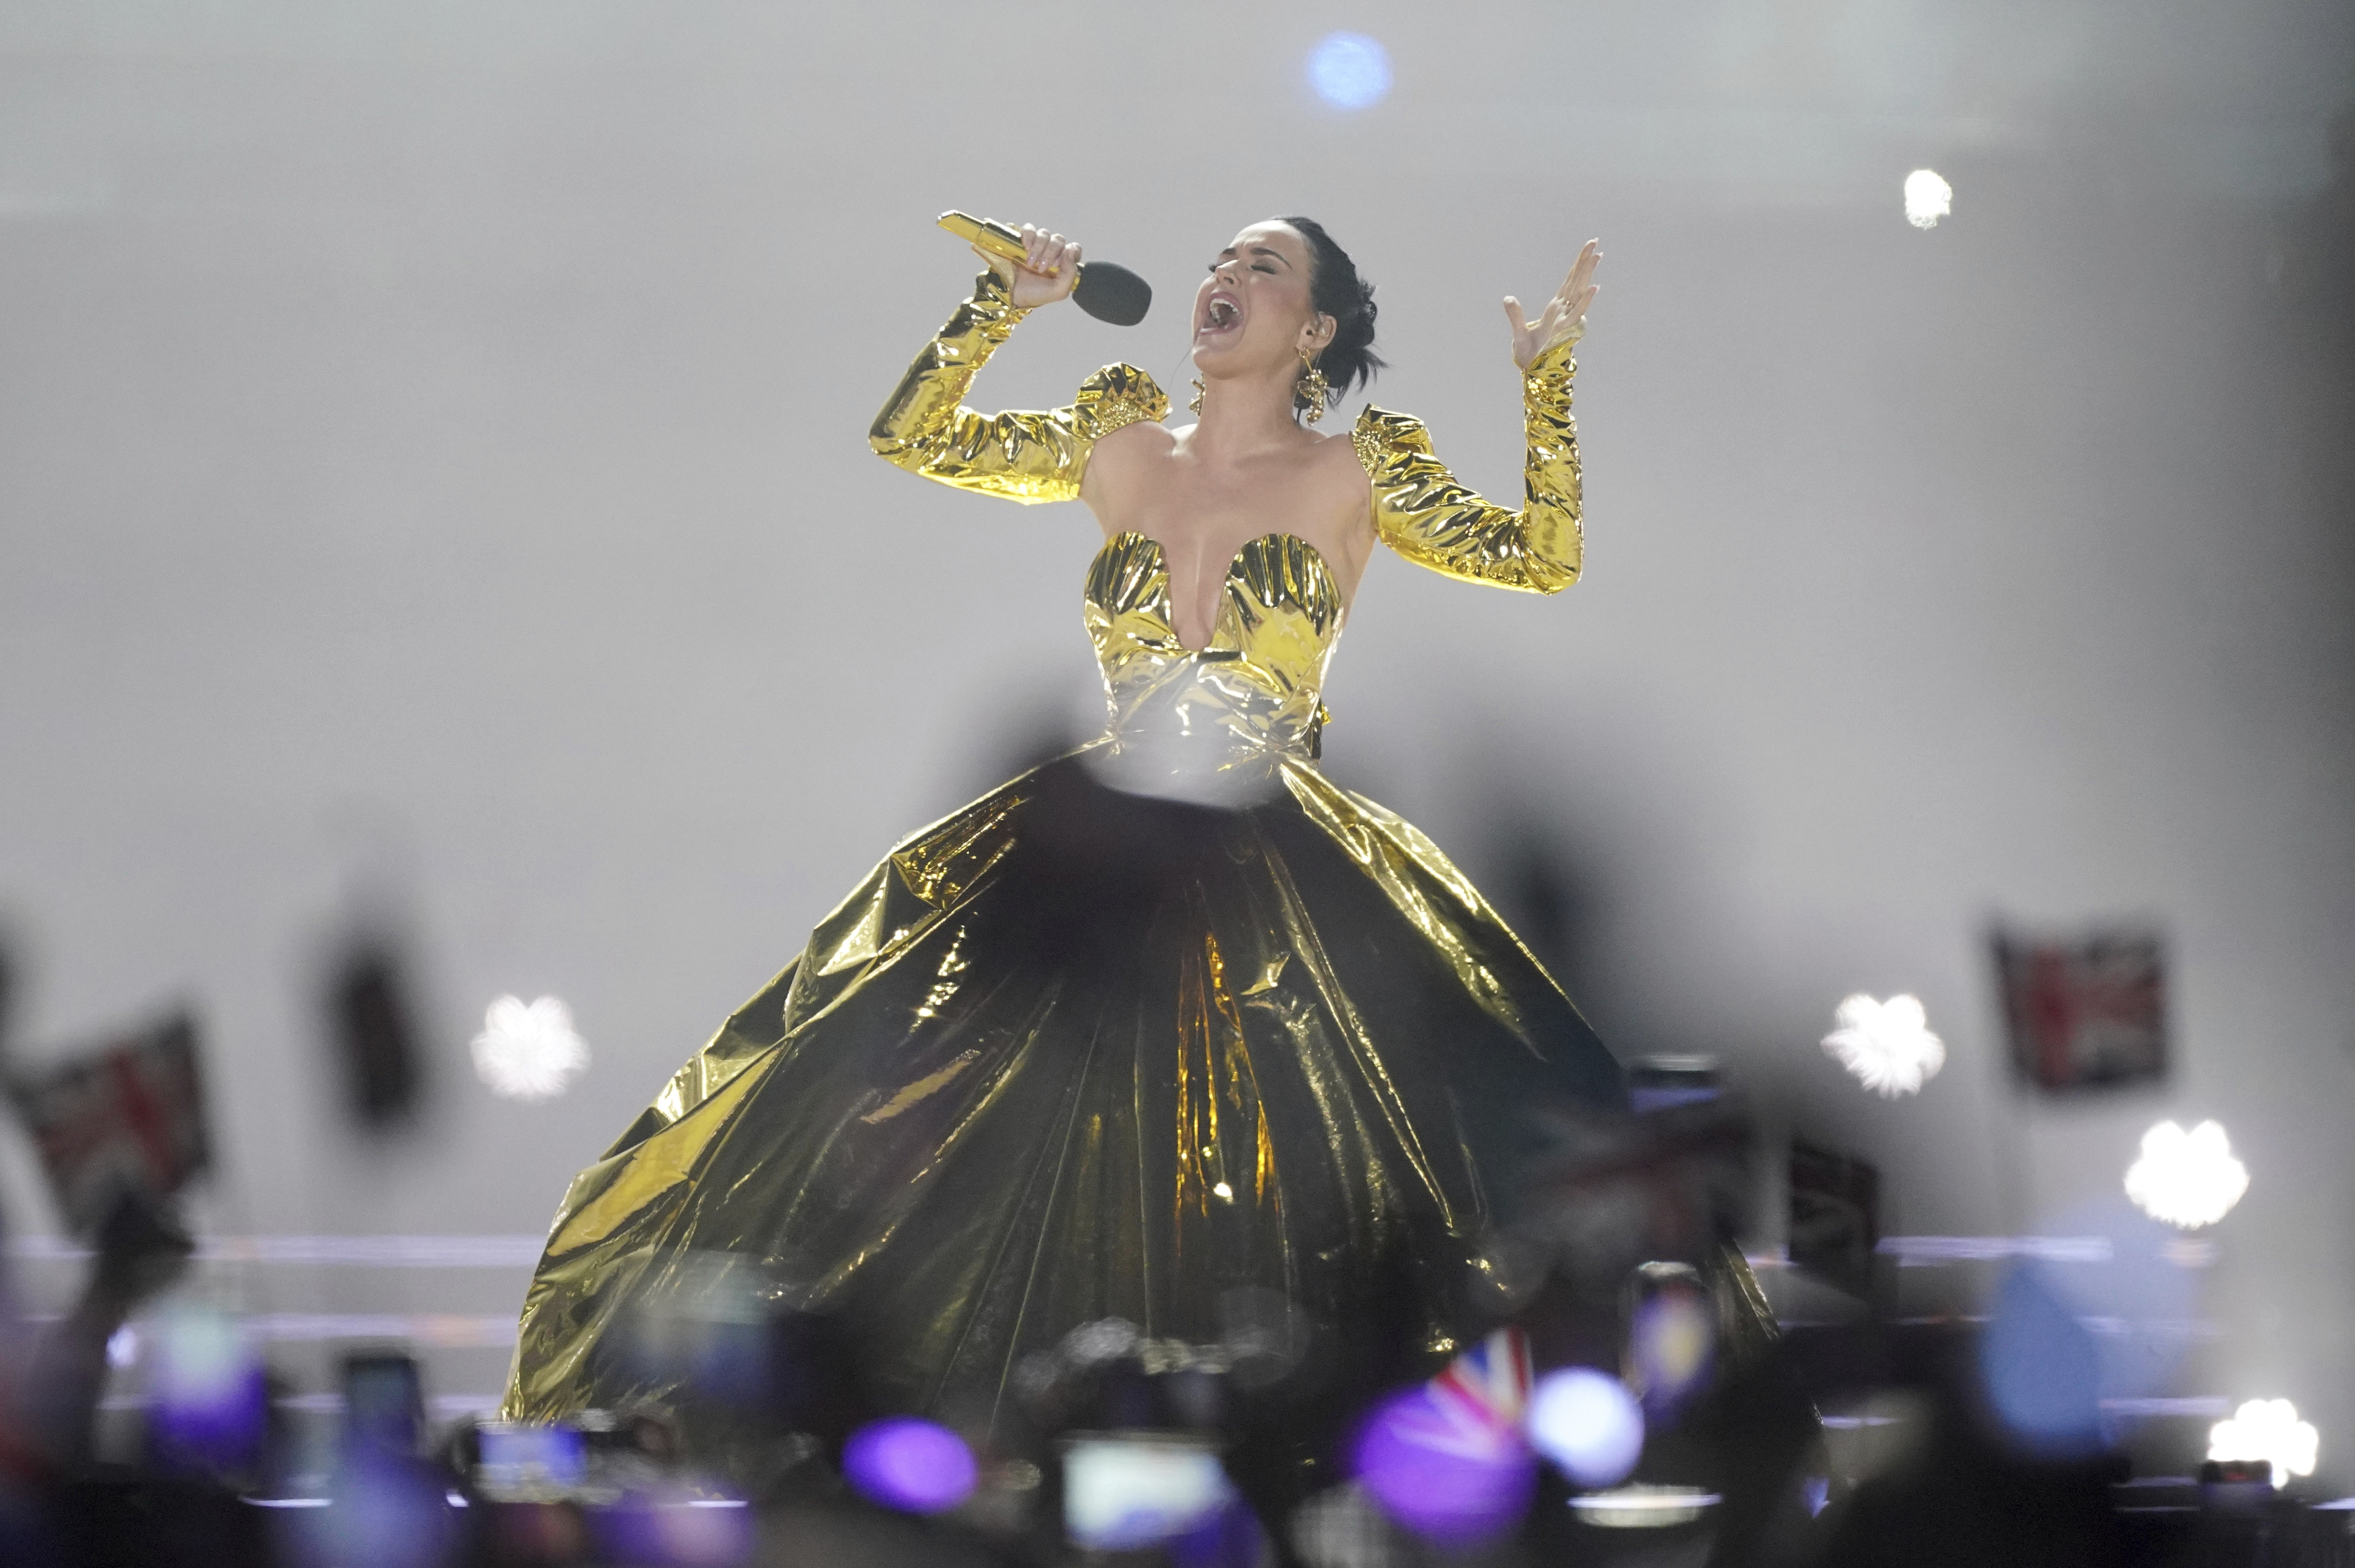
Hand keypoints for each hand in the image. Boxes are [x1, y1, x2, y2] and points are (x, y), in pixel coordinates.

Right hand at [981, 224, 1081, 309]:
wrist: (1010, 294)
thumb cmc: (1033, 294)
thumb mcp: (1058, 291)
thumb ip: (1070, 273)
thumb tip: (1069, 250)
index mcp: (1061, 264)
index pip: (1074, 248)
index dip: (1070, 252)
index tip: (1059, 263)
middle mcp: (1050, 252)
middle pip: (1059, 239)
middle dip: (1051, 252)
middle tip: (1041, 267)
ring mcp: (1036, 245)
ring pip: (1045, 233)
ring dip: (1039, 247)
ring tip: (1029, 263)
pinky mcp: (1022, 239)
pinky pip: (1029, 228)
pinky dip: (1029, 235)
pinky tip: (1025, 247)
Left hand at [1504, 239, 1600, 368]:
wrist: (1531, 372)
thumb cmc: (1529, 354)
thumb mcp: (1519, 332)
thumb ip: (1514, 315)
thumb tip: (1507, 298)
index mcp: (1556, 307)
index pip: (1569, 280)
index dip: (1578, 264)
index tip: (1589, 247)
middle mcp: (1564, 310)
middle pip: (1576, 280)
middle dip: (1585, 261)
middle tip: (1595, 241)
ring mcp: (1565, 318)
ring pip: (1578, 291)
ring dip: (1587, 274)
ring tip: (1597, 256)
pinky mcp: (1564, 328)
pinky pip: (1576, 312)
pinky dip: (1584, 300)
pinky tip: (1593, 287)